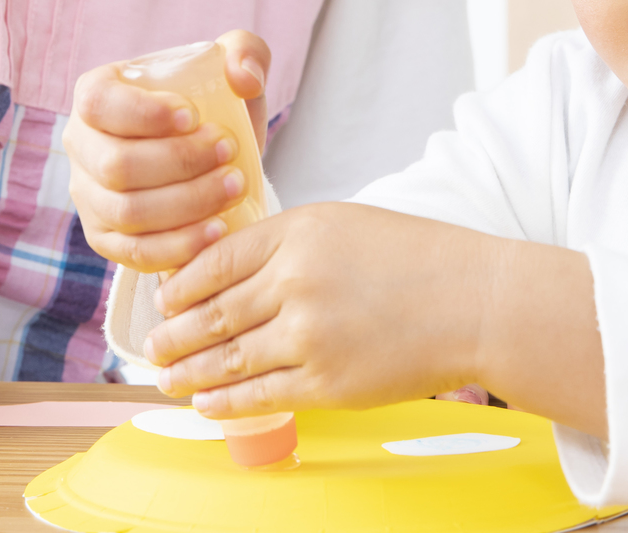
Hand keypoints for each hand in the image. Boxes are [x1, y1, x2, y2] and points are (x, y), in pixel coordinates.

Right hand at [64, 30, 269, 271]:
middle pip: (116, 166)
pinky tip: (218, 229)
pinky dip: (179, 245)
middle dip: (179, 162)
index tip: (194, 116)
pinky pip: (134, 252)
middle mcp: (81, 146)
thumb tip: (241, 77)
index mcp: (96, 95)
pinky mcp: (107, 238)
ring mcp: (89, 196)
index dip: (144, 114)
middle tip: (227, 151)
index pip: (100, 104)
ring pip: (126, 212)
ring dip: (186, 203)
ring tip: (233, 187)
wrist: (214, 160)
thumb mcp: (234, 67)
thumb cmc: (215, 107)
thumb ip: (246, 52)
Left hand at [140, 203, 490, 415]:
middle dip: (172, 335)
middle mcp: (294, 282)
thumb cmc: (416, 259)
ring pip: (227, 359)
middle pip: (210, 313)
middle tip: (152, 346)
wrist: (475, 302)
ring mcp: (308, 335)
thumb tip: (228, 272)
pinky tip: (206, 402)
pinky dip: (224, 401)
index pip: (213, 261)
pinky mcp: (326, 382)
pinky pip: (259, 394)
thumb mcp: (343, 225)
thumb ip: (286, 244)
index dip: (179, 285)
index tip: (163, 299)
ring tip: (166, 378)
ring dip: (188, 372)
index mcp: (296, 234)